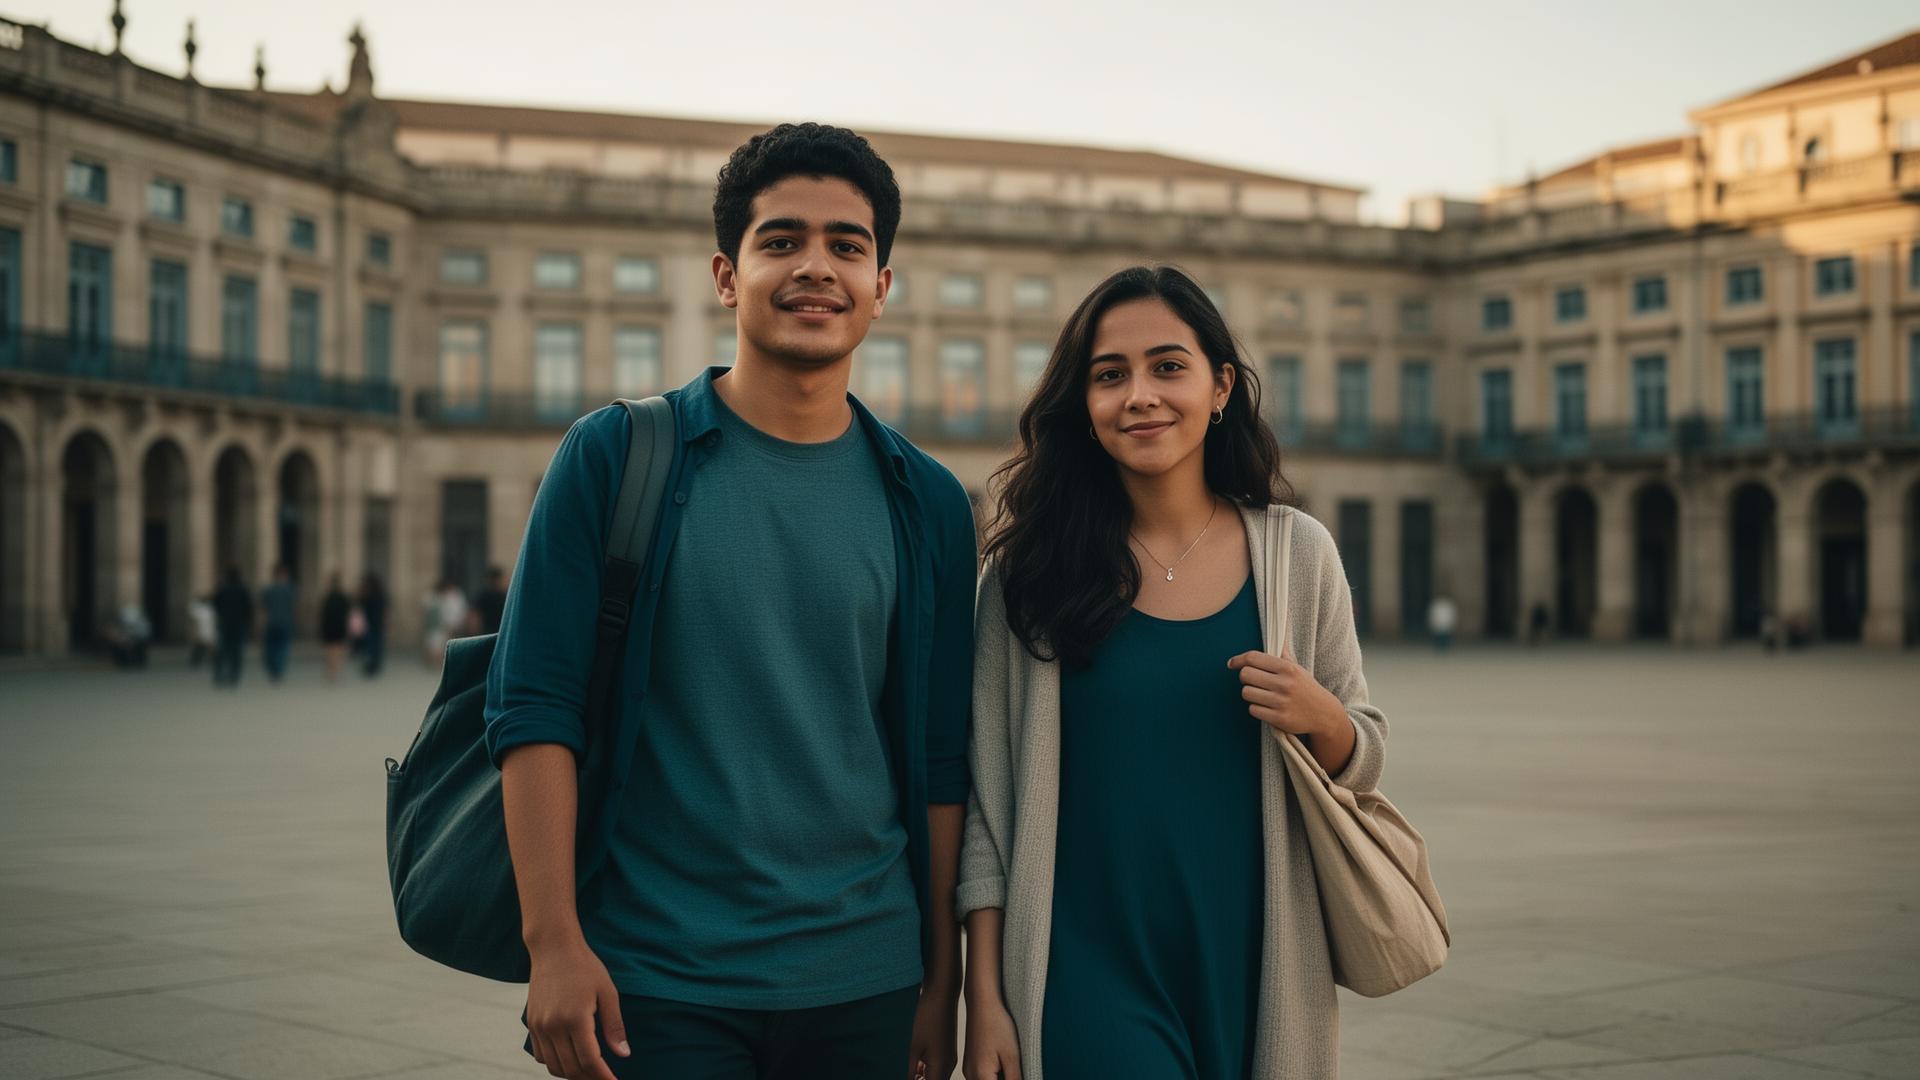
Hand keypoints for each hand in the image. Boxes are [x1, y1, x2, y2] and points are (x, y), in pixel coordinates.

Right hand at [526, 935, 627, 1079]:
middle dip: (590, 1078)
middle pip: (571, 1068)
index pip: (589, 1061)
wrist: (553, 948)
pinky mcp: (531, 1024)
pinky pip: (541, 1055)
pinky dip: (555, 1063)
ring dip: (572, 1073)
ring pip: (554, 1066)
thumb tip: (623, 1054)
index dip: (603, 1077)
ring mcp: (539, 1026)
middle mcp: (553, 1026)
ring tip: (590, 1071)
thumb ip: (614, 1026)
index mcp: (575, 1018)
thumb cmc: (585, 967)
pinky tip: (570, 1058)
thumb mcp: (608, 992)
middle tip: (605, 1077)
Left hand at [909, 985, 958, 1079]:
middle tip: (911, 1071)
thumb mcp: (916, 1047)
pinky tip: (918, 1062)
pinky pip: (938, 1067)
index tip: (912, 1076)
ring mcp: (950, 1057)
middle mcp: (950, 1065)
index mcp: (942, 1066)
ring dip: (925, 1076)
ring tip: (912, 1068)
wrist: (943, 993)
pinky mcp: (947, 1050)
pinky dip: (928, 1068)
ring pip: (937, 1076)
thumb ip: (913, 1069)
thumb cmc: (930, 1016)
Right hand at [962, 998, 1022, 1079]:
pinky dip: (994, 1076)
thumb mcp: (1012, 1056)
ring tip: (1011, 1065)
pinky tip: (1005, 1065)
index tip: (1017, 1075)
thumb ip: (1015, 1079)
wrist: (982, 1004)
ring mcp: (969, 1070)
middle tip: (1015, 1068)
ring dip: (1001, 1078)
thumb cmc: (996, 1024)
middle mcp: (971, 1076)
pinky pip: (983, 1078)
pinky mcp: (971, 1064)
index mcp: (981, 1077)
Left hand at [1227, 647, 1343, 737]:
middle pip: (1245, 675)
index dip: (1238, 660)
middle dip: (1245, 678)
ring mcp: (1281, 702)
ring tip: (1261, 695)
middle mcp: (1284, 683)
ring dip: (1250, 694)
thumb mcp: (1298, 668)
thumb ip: (1282, 655)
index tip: (1231, 663)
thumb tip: (1277, 635)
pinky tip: (1267, 707)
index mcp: (1287, 668)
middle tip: (1252, 681)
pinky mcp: (1279, 718)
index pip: (1253, 658)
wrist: (1325, 714)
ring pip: (1246, 693)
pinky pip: (1253, 709)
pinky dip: (1256, 708)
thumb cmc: (1307, 688)